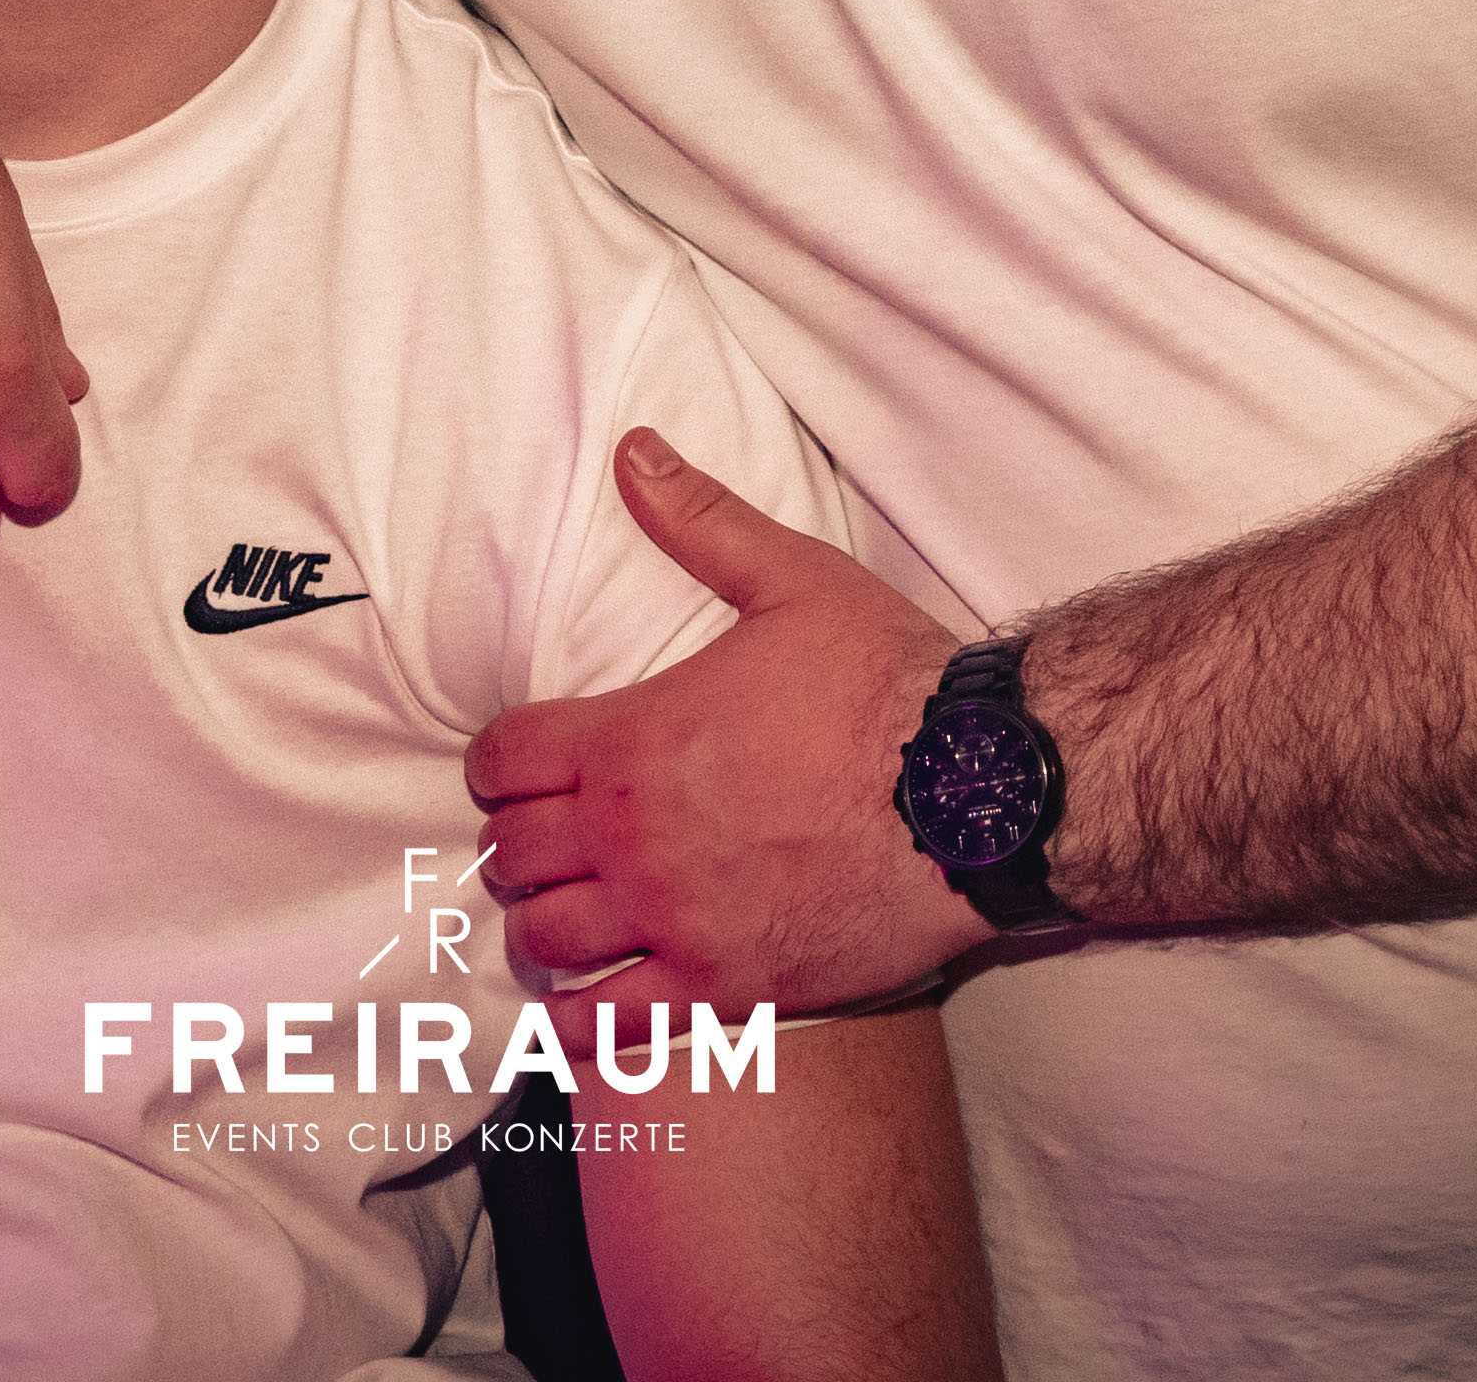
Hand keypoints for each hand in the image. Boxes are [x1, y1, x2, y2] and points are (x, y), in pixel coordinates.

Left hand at [467, 429, 986, 1013]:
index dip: (494, 764)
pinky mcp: (725, 991)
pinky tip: (584, 1003)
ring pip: (542, 941)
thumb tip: (634, 451)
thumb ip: (699, 521)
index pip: (499, 761)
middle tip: (541, 840)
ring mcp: (675, 921)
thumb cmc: (890, 685)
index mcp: (633, 738)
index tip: (515, 769)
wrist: (982, 794)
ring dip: (537, 925)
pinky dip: (575, 1019)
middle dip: (512, 842)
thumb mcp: (792, 581)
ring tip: (561, 916)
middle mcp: (634, 836)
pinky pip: (605, 1025)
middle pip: (508, 853)